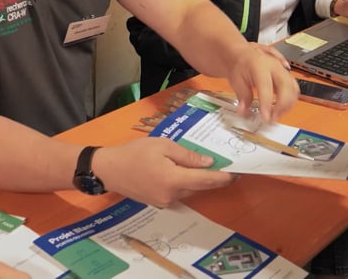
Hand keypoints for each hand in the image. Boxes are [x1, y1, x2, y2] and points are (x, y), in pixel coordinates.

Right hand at [93, 138, 234, 207]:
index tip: (238, 172)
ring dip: (199, 180)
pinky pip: (179, 192)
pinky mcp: (159, 203)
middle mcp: (172, 196)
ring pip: (190, 190)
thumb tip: (208, 163)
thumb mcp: (163, 146)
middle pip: (200, 186)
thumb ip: (187, 156)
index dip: (224, 177)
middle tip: (227, 166)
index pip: (206, 180)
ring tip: (207, 166)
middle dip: (214, 177)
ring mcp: (165, 202)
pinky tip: (187, 171)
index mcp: (173, 180)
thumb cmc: (135, 153)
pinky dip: (186, 183)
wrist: (109, 169)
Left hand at [226, 43, 298, 122]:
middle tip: (273, 119)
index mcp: (261, 66)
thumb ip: (243, 97)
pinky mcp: (287, 76)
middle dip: (282, 105)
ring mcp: (283, 71)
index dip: (267, 104)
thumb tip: (244, 111)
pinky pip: (294, 89)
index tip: (265, 118)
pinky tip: (281, 109)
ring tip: (276, 115)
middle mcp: (275, 67)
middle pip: (286, 87)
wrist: (245, 55)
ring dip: (287, 105)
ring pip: (293, 89)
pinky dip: (290, 101)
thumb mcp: (236, 80)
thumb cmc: (240, 65)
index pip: (266, 87)